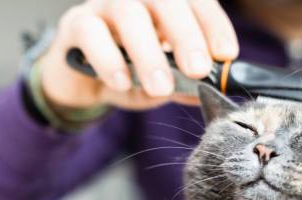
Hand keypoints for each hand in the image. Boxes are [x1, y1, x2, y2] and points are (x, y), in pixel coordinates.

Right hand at [39, 0, 238, 110]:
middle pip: (164, 0)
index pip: (194, 1)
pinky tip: (121, 83)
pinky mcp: (75, 24)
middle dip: (186, 35)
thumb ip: (184, 83)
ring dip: (149, 52)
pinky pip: (91, 33)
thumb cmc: (126, 72)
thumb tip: (212, 89)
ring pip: (128, 13)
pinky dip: (109, 59)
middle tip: (198, 70)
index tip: (226, 54)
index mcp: (164, 5)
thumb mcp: (160, 81)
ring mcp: (104, 6)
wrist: (79, 81)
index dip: (213, 24)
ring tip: (161, 88)